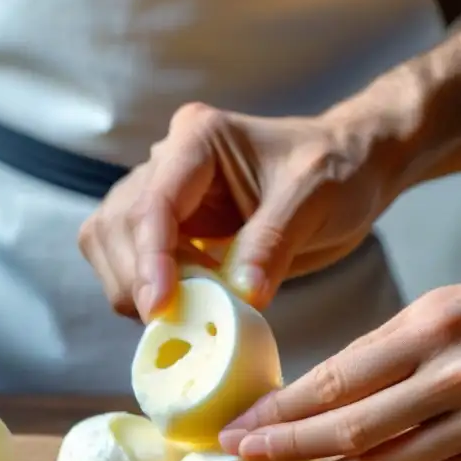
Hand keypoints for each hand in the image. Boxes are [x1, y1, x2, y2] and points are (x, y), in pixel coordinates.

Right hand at [78, 102, 395, 319]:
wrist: (350, 173)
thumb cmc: (339, 171)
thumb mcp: (316, 198)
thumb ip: (274, 241)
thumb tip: (241, 295)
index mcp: (198, 138)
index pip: (154, 201)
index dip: (150, 258)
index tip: (160, 307)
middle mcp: (168, 161)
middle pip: (117, 227)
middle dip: (138, 281)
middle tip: (179, 322)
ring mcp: (162, 196)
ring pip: (110, 246)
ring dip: (136, 290)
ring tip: (187, 314)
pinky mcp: (168, 230)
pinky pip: (132, 265)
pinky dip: (148, 295)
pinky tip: (187, 308)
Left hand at [216, 259, 460, 460]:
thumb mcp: (444, 303)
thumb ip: (384, 348)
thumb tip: (321, 391)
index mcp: (433, 328)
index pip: (336, 381)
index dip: (281, 412)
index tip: (241, 428)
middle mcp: (457, 378)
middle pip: (350, 431)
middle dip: (288, 449)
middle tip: (248, 457)